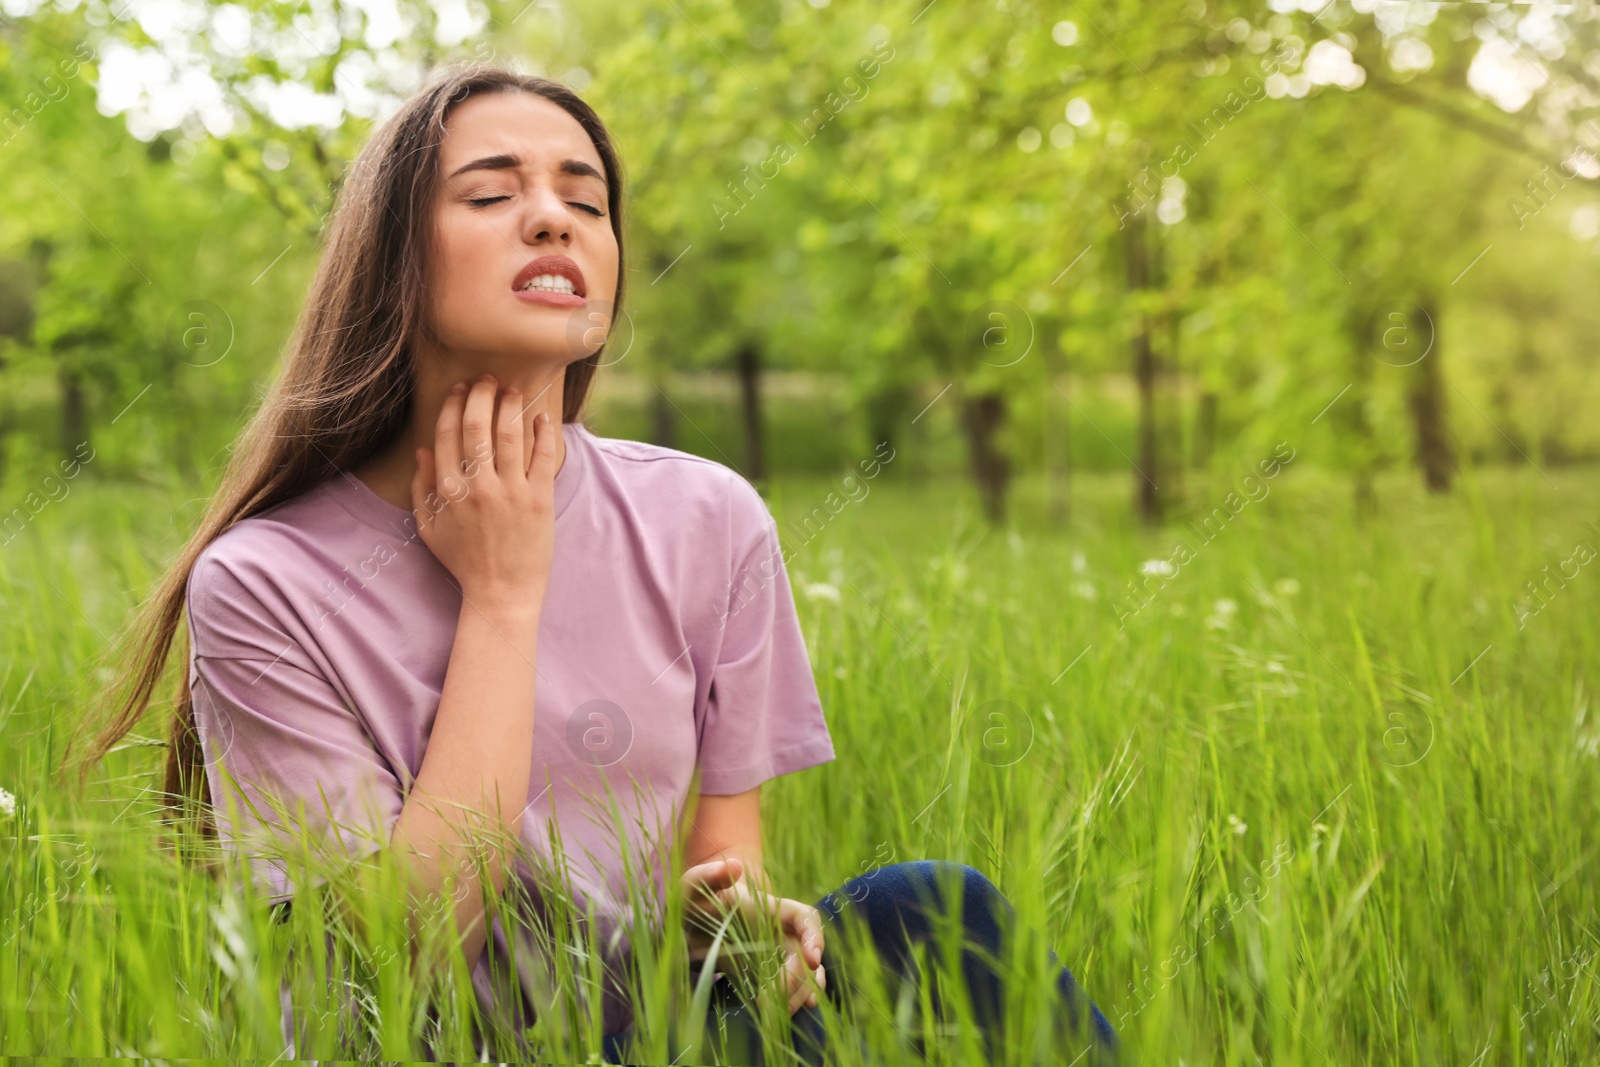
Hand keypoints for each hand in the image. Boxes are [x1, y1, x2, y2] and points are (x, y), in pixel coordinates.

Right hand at [411, 374, 558, 611]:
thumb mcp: (430, 528)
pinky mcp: (540, 499)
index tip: (460, 389)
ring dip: (510, 405)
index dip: (453, 405)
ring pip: (510, 434)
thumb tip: (423, 450)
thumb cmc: (464, 562)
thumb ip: (421, 489)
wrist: (501, 592)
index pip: (448, 434)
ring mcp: (511, 492)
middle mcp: (479, 487)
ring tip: (512, 390)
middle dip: (481, 395)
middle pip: (477, 426)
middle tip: (487, 379)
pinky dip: (543, 432)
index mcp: (449, 491)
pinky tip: (541, 417)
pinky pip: (542, 456)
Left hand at [681, 856, 826, 1015]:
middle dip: (798, 980)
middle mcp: (781, 933)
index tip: (813, 959)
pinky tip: (783, 1016)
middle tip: (770, 1003)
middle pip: (806, 956)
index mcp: (771, 909)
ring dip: (795, 997)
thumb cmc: (696, 899)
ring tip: (771, 1017)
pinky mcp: (767, 975)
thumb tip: (736, 866)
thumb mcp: (693, 885)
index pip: (805, 918)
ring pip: (804, 977)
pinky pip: (790, 990)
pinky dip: (793, 1002)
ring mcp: (777, 955)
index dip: (814, 936)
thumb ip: (710, 874)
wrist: (691, 921)